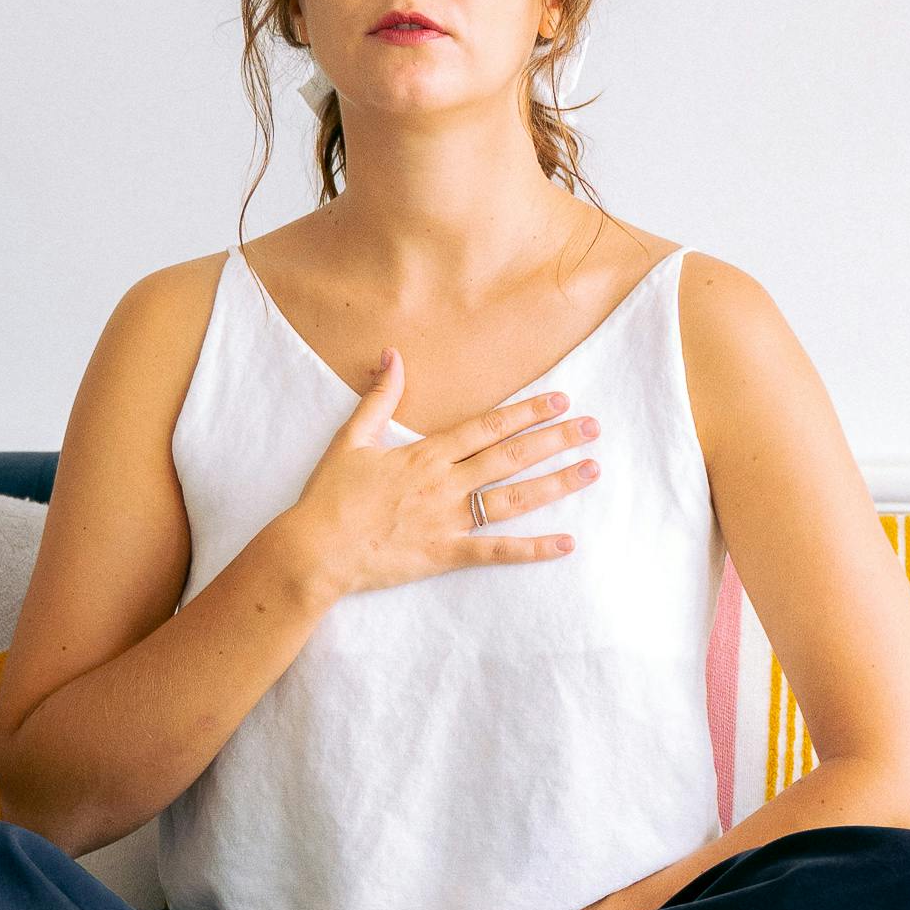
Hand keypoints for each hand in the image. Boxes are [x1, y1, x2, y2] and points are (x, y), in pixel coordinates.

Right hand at [278, 352, 599, 601]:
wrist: (315, 551)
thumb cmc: (329, 497)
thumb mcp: (351, 439)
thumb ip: (379, 397)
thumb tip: (392, 355)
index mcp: (425, 454)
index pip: (487, 426)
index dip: (527, 411)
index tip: (559, 399)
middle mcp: (444, 483)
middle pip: (511, 455)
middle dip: (556, 438)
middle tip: (594, 427)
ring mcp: (448, 520)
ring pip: (513, 498)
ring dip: (556, 483)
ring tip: (592, 469)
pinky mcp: (446, 554)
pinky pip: (498, 551)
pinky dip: (534, 548)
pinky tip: (567, 542)